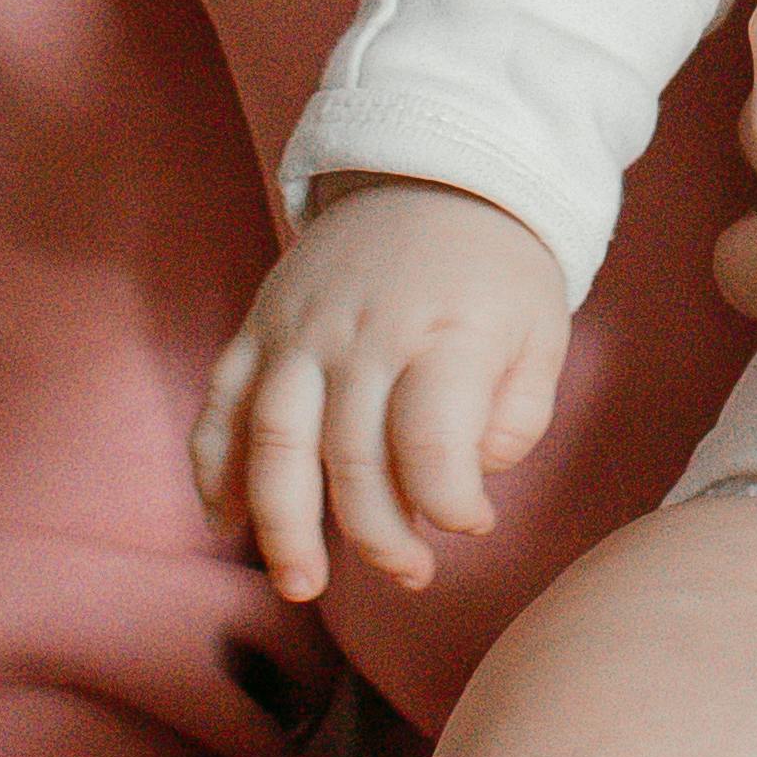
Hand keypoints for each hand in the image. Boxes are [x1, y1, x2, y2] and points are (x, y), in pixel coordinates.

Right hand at [191, 178, 570, 601]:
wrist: (435, 171)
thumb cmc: (496, 269)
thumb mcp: (542, 331)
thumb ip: (518, 415)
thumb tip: (469, 479)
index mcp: (446, 333)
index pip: (432, 443)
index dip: (451, 504)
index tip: (473, 524)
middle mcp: (363, 334)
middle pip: (351, 458)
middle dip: (380, 535)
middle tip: (410, 573)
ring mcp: (300, 331)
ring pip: (273, 441)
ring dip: (282, 524)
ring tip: (302, 585)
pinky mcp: (260, 327)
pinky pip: (222, 404)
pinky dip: (214, 466)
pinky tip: (227, 520)